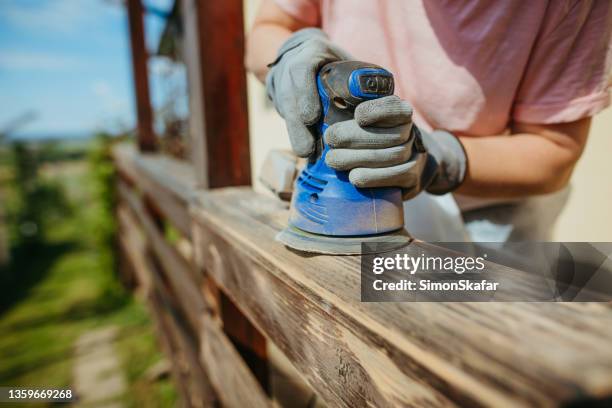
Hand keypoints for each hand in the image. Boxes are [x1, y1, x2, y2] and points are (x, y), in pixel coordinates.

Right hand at [266, 28, 350, 156]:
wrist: (298, 53)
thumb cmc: (331, 59)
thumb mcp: (344, 58)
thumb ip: (359, 76)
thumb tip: (386, 100)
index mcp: (310, 53)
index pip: (302, 69)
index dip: (305, 95)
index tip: (312, 118)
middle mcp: (290, 68)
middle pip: (290, 96)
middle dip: (297, 125)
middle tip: (307, 149)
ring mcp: (281, 84)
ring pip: (284, 109)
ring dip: (294, 134)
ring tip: (305, 153)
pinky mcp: (279, 99)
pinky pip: (285, 116)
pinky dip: (295, 134)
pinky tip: (305, 151)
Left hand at [324, 95, 466, 197]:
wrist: (398, 170)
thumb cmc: (367, 142)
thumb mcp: (358, 125)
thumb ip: (346, 116)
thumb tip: (318, 116)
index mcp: (397, 112)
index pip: (394, 106)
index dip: (377, 110)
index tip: (358, 115)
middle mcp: (410, 131)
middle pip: (390, 134)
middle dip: (355, 136)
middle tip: (331, 140)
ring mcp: (413, 154)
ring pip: (391, 155)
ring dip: (357, 158)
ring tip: (333, 160)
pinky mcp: (412, 177)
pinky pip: (395, 175)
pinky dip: (371, 177)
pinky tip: (353, 177)